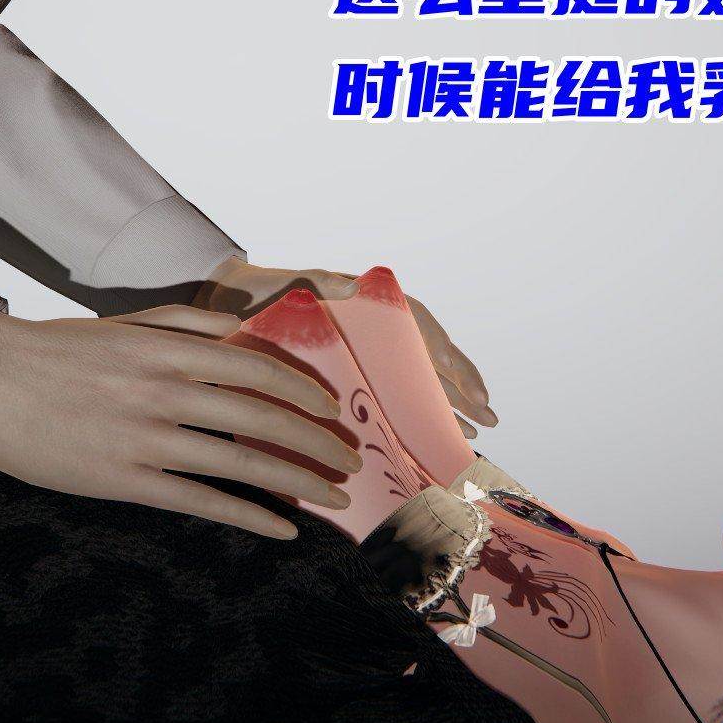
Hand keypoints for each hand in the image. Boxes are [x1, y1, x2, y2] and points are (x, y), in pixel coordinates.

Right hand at [0, 310, 364, 539]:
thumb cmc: (60, 351)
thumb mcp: (126, 322)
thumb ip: (186, 321)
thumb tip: (244, 327)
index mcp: (169, 349)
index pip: (257, 367)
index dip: (303, 390)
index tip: (331, 410)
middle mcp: (165, 391)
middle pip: (262, 417)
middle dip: (315, 442)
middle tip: (347, 459)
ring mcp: (146, 438)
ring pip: (242, 464)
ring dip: (298, 483)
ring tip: (331, 498)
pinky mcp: (126, 480)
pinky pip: (203, 501)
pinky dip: (250, 516)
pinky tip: (282, 528)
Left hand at [194, 258, 495, 431]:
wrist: (235, 306)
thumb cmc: (272, 292)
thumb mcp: (303, 284)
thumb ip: (329, 282)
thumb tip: (351, 280)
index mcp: (379, 310)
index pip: (431, 338)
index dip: (458, 368)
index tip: (478, 396)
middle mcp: (379, 335)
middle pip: (431, 366)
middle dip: (460, 395)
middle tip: (487, 424)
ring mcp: (366, 357)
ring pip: (415, 385)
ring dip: (441, 410)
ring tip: (466, 438)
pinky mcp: (348, 376)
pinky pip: (387, 398)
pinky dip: (406, 419)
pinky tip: (417, 442)